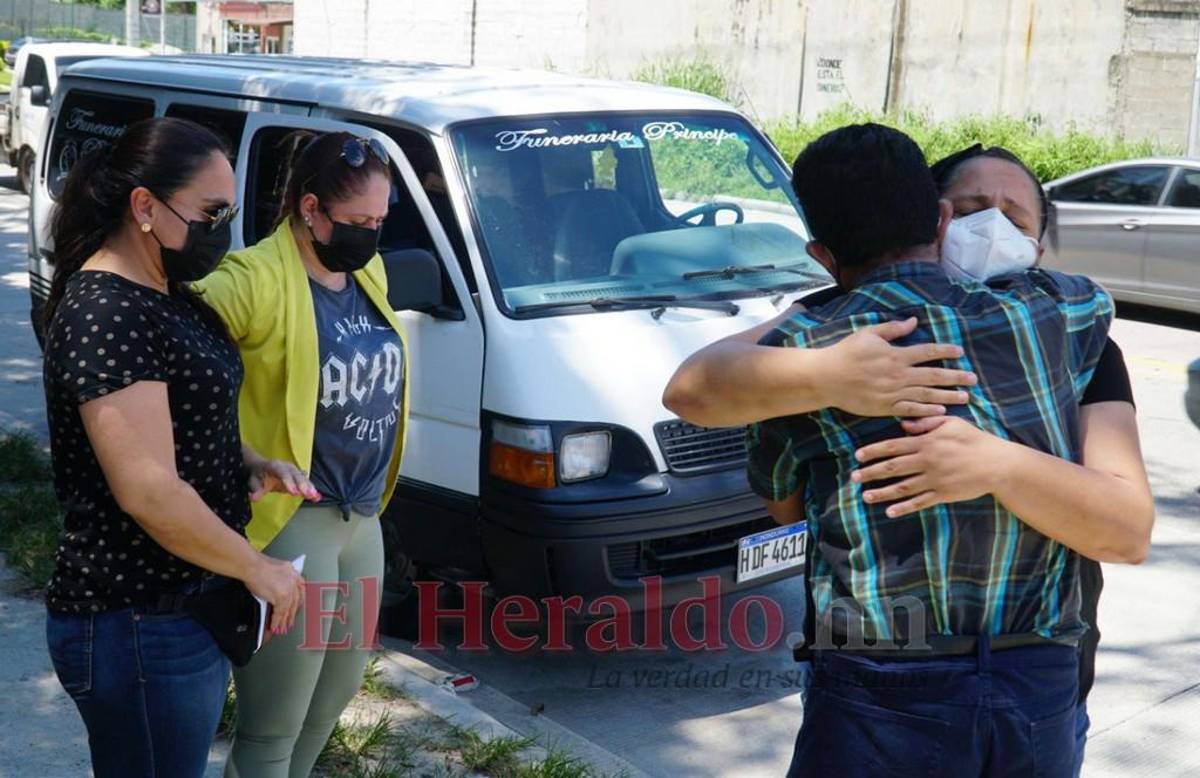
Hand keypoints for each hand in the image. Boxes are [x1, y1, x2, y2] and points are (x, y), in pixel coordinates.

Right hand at [245, 554, 305, 634]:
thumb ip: (279, 579)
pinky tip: (274, 626)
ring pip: (288, 609)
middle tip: (289, 623)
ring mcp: (289, 589)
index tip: (296, 608)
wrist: (252, 566)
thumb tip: (275, 589)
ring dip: (284, 621)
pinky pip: (279, 613)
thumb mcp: (274, 570)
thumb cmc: (256, 565)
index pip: (300, 590)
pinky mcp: (282, 597)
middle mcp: (293, 580)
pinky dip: (276, 621)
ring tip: (282, 628)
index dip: (298, 601)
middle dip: (291, 614)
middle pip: (295, 601)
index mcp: (293, 572)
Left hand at [249, 459, 320, 502]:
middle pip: (296, 475)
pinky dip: (311, 490)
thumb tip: (254, 498)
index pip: (283, 472)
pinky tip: (317, 497)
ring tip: (314, 496)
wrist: (262, 468)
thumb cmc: (258, 475)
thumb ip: (255, 490)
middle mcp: (287, 467)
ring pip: (303, 478)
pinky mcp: (298, 478)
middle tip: (308, 494)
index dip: (289, 482)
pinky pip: (306, 483)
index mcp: (275, 465)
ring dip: (309, 487)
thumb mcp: (253, 482)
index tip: (294, 493)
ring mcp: (294, 471)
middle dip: (303, 485)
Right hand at [821, 317, 976, 417]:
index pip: (928, 352)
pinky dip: (927, 411)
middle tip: (973, 379)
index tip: (960, 352)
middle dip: (956, 377)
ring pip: (927, 394)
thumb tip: (914, 321)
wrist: (826, 377)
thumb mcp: (868, 334)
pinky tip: (941, 412)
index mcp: (896, 355)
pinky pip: (911, 410)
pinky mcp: (885, 407)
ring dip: (948, 396)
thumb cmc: (846, 353)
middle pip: (934, 376)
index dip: (945, 351)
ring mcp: (893, 393)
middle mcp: (899, 374)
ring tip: (966, 398)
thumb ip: (893, 329)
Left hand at [850, 416, 1006, 516]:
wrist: (998, 463)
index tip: (857, 456)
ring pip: (903, 487)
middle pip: (893, 467)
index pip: (893, 446)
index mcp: (927, 442)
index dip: (873, 451)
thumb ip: (926, 423)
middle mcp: (927, 461)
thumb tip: (903, 424)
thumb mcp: (951, 423)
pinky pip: (920, 502)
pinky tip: (889, 512)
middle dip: (871, 472)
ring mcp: (935, 479)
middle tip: (853, 477)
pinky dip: (904, 507)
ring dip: (882, 492)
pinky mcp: (943, 494)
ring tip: (865, 496)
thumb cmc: (974, 440)